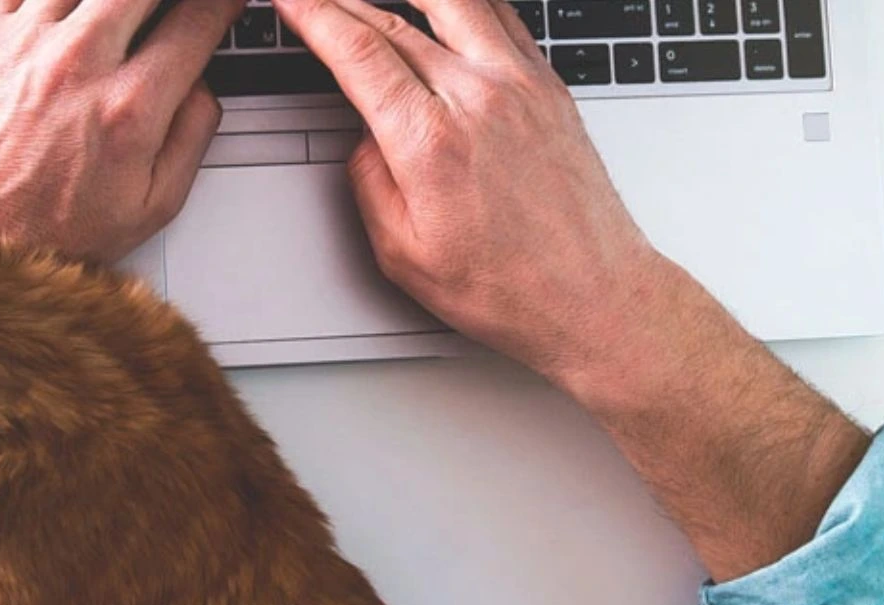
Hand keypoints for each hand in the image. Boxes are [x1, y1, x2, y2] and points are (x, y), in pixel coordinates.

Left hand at [0, 0, 245, 260]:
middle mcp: (79, 66)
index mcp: (128, 109)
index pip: (194, 24)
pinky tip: (69, 9)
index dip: (221, 5)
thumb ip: (190, 138)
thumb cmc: (49, 233)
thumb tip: (202, 90)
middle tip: (172, 8)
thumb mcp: (151, 207)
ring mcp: (28, 45)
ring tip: (120, 13)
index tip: (226, 3)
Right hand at [271, 0, 679, 380]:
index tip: (290, 0)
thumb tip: (364, 136)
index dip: (313, 14)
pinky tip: (449, 5)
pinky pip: (501, 17)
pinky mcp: (550, 87)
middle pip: (395, 21)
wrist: (593, 295)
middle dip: (345, 2)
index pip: (357, 51)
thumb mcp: (403, 255)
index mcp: (430, 140)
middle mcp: (478, 97)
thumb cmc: (510, 288)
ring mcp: (521, 85)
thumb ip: (369, 182)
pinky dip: (465, 2)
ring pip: (453, 1)